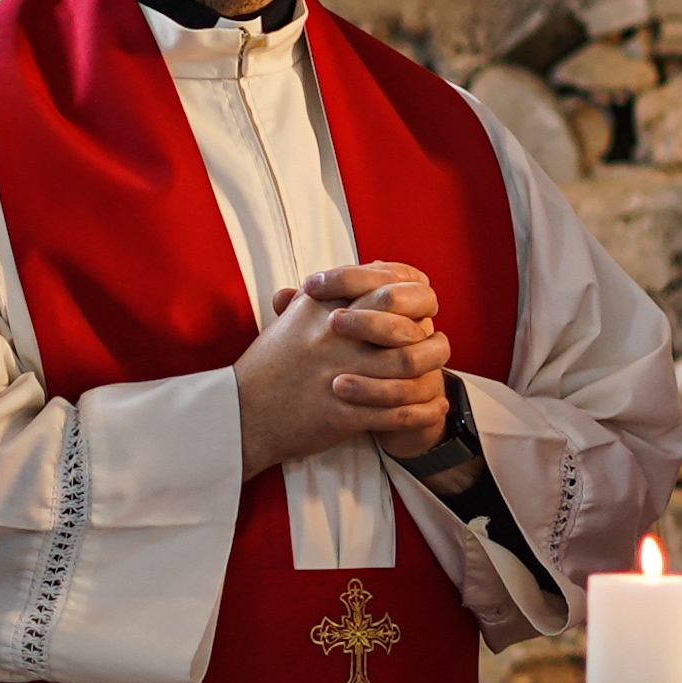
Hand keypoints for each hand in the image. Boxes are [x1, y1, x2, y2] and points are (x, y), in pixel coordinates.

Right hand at [235, 263, 449, 475]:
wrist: (241, 414)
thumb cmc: (271, 364)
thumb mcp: (295, 319)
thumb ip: (332, 294)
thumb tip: (376, 268)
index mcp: (321, 308)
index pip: (382, 285)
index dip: (412, 290)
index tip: (425, 298)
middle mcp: (333, 337)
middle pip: (402, 323)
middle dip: (428, 330)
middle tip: (436, 338)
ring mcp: (339, 375)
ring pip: (407, 366)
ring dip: (433, 367)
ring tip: (440, 369)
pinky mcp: (343, 413)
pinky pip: (399, 412)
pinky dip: (424, 409)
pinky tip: (435, 404)